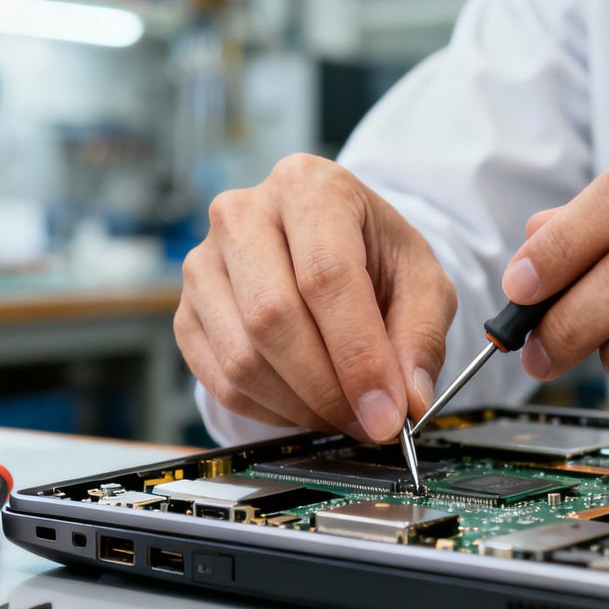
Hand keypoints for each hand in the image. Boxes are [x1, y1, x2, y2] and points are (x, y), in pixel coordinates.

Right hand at [176, 154, 456, 441]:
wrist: (331, 252)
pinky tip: (305, 404)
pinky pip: (220, 381)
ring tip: (343, 413)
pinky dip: (269, 410)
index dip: (358, 355)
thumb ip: (420, 338)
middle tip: (368, 422)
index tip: (387, 414)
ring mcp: (203, 263)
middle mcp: (243, 213)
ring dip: (300, 406)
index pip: (326, 276)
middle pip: (273, 318)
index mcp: (310, 187)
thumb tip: (409, 403)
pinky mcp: (186, 311)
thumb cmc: (376, 259)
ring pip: (242, 358)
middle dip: (328, 388)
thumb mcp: (422, 283)